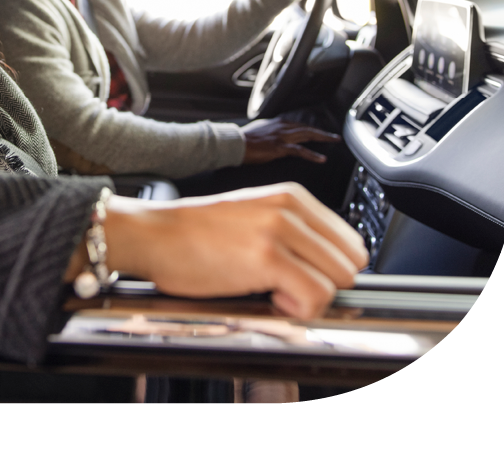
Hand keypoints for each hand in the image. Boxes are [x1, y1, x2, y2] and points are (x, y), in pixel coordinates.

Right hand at [101, 183, 368, 318]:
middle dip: (326, 283)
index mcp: (290, 196)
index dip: (330, 268)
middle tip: (289, 286)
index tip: (303, 274)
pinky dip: (298, 309)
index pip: (350, 240)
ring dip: (311, 297)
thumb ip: (292, 229)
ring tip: (276, 291)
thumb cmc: (194, 232)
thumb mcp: (253, 215)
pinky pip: (315, 296)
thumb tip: (325, 263)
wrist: (153, 234)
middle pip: (350, 262)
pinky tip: (270, 298)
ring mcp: (278, 231)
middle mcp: (289, 208)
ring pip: (338, 280)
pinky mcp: (266, 258)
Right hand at [241, 116, 340, 163]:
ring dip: (323, 138)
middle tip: (335, 136)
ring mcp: (282, 136)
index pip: (298, 124)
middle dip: (322, 132)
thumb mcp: (258, 131)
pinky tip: (321, 159)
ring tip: (334, 141)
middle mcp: (281, 126)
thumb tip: (272, 136)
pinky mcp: (280, 147)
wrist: (235, 143)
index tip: (319, 133)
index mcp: (277, 123)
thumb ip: (268, 132)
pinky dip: (312, 155)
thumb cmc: (243, 140)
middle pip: (307, 128)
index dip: (310, 129)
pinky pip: (300, 151)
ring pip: (307, 135)